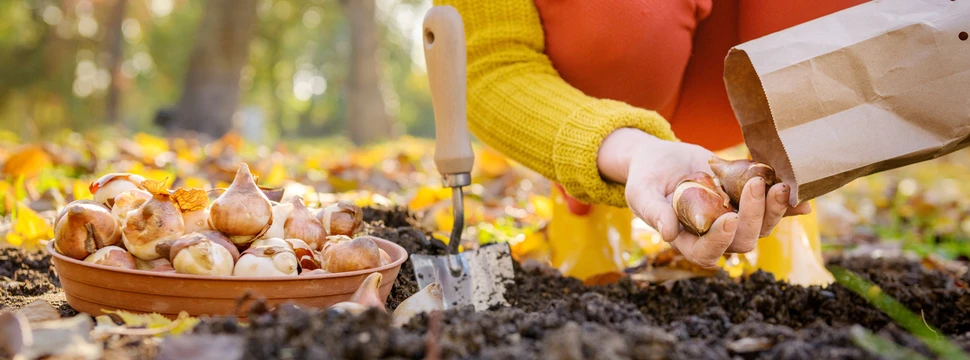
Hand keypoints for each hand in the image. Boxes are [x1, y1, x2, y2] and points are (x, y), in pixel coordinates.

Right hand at [597, 128, 811, 267]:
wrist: (661, 159)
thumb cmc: (646, 178)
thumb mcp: (641, 192)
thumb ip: (653, 211)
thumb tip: (668, 233)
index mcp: (686, 240)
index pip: (705, 253)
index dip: (720, 241)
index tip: (728, 219)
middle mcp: (714, 234)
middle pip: (742, 242)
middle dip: (753, 218)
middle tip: (755, 186)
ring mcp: (733, 218)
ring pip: (761, 227)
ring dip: (774, 210)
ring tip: (779, 186)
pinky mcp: (746, 201)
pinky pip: (772, 209)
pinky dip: (788, 206)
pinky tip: (802, 201)